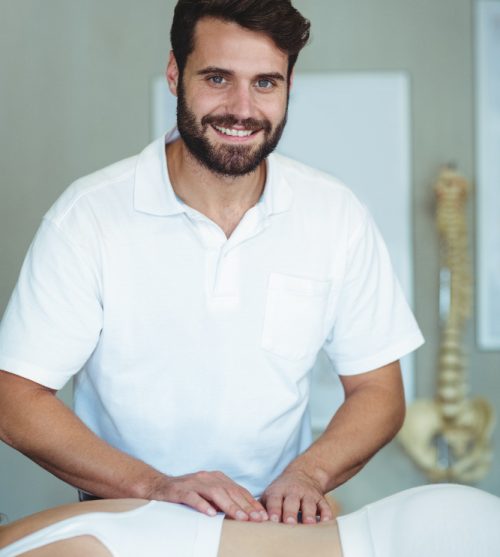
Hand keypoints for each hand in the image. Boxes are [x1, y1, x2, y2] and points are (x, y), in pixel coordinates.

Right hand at [151, 471, 267, 521]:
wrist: (158, 486)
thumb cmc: (187, 493)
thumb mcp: (207, 494)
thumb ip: (223, 499)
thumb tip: (244, 513)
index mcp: (216, 478)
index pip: (238, 490)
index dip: (251, 502)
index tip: (263, 515)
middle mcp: (207, 477)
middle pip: (230, 491)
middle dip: (245, 506)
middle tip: (257, 519)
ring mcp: (194, 482)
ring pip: (215, 493)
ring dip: (229, 506)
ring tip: (240, 518)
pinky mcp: (180, 490)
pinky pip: (192, 497)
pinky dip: (202, 505)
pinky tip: (211, 514)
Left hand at [260, 469, 332, 523]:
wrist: (304, 474)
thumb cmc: (282, 491)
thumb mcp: (270, 493)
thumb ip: (262, 507)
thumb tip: (252, 521)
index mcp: (278, 491)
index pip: (274, 500)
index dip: (274, 510)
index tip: (272, 520)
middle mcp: (293, 491)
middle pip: (291, 502)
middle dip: (290, 512)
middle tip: (290, 523)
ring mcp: (308, 494)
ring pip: (309, 504)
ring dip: (309, 513)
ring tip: (309, 523)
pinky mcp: (320, 498)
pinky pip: (325, 505)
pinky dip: (326, 513)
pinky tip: (326, 521)